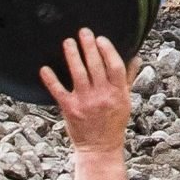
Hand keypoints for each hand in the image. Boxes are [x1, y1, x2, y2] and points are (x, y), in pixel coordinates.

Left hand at [41, 28, 137, 155]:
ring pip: (78, 74)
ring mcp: (85, 102)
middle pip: (96, 66)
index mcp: (118, 93)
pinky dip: (51, 80)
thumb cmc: (114, 123)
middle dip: (89, 46)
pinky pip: (59, 91)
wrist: (100, 148)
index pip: (115, 66)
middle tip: (83, 31)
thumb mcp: (126, 101)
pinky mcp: (70, 109)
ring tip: (68, 42)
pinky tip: (44, 68)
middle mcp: (102, 96)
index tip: (101, 38)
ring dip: (73, 56)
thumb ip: (128, 79)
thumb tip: (135, 57)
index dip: (108, 50)